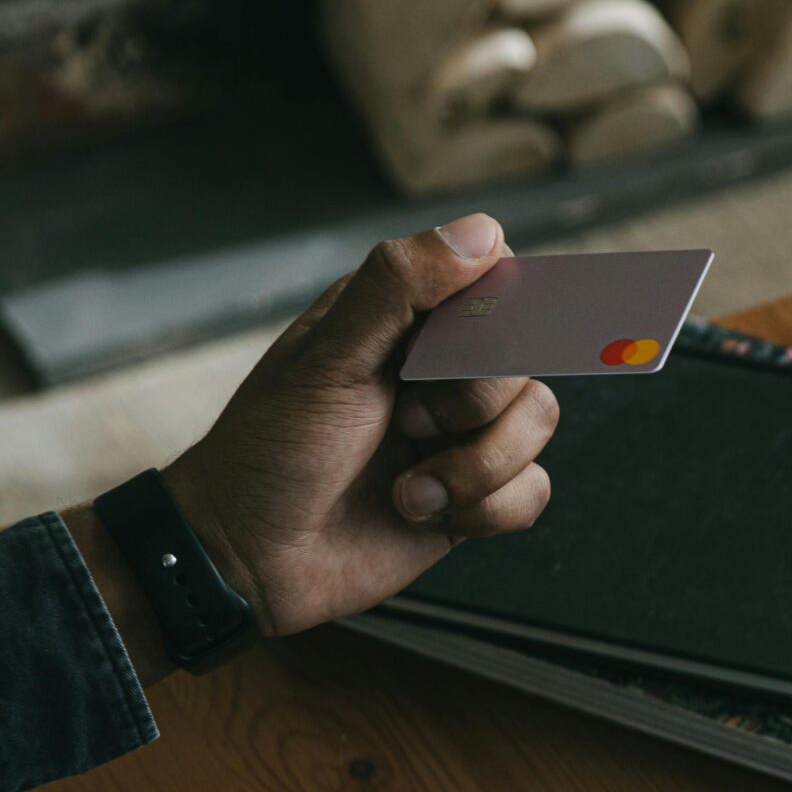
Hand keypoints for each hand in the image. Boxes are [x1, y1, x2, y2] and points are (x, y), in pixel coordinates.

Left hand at [167, 211, 557, 639]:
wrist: (253, 558)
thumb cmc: (270, 452)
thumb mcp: (327, 358)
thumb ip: (398, 287)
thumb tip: (481, 233)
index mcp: (402, 318)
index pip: (495, 283)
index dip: (494, 318)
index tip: (451, 353)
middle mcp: (439, 370)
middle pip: (525, 359)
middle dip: (472, 404)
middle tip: (405, 421)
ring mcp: (459, 434)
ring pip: (537, 424)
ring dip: (476, 468)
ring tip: (409, 489)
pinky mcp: (473, 497)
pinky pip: (531, 491)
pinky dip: (484, 510)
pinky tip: (423, 514)